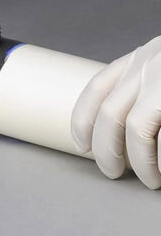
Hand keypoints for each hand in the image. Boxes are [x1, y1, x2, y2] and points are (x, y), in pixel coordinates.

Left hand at [71, 36, 160, 188]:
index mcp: (142, 57)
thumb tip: (120, 127)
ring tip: (147, 178)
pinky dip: (156, 155)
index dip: (83, 119)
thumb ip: (147, 85)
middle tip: (111, 171)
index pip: (98, 88)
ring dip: (137, 159)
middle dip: (105, 148)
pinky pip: (156, 130)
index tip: (81, 144)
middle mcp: (149, 63)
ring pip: (133, 126)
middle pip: (110, 112)